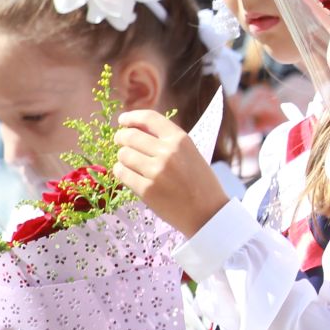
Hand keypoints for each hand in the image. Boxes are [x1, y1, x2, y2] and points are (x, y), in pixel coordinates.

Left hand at [112, 111, 228, 236]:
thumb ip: (166, 140)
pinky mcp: (146, 190)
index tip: (122, 120)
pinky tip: (129, 174)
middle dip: (121, 138)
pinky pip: (121, 174)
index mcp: (180, 139)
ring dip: (122, 157)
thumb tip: (135, 129)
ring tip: (129, 163)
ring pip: (123, 155)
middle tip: (121, 143)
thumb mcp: (190, 152)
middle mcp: (168, 152)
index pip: (149, 118)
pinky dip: (121, 172)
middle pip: (130, 136)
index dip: (132, 117)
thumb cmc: (200, 182)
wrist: (208, 212)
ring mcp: (156, 171)